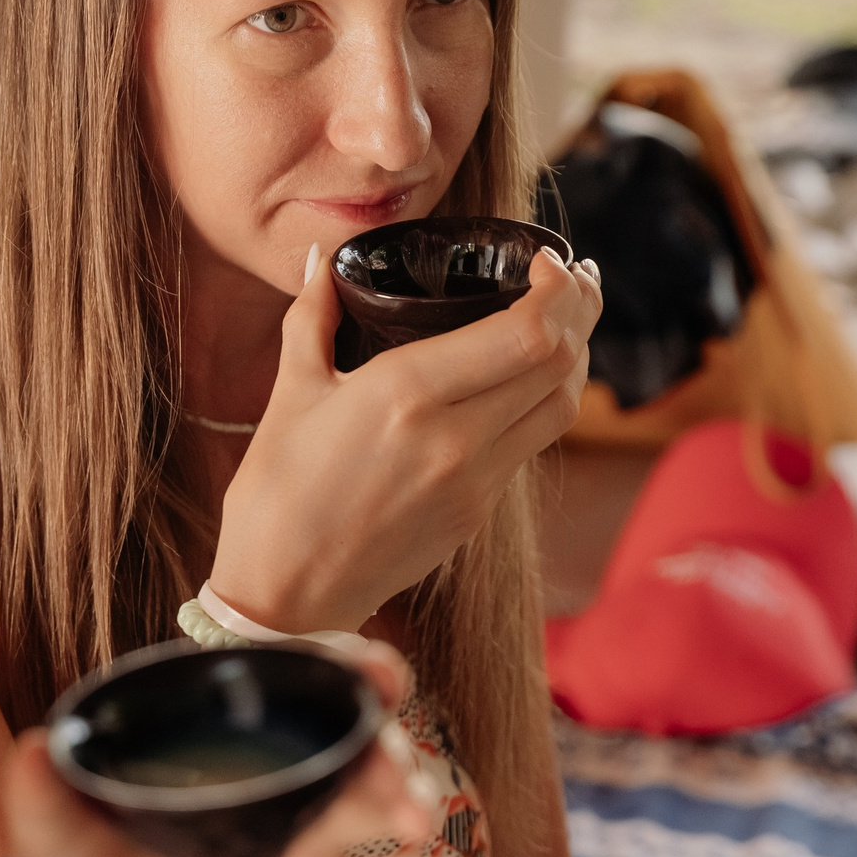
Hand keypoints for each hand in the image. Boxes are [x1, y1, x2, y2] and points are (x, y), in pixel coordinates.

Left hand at [0, 645, 499, 856]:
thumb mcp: (44, 829)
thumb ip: (40, 789)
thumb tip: (28, 749)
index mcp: (212, 728)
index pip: (281, 678)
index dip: (332, 663)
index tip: (373, 665)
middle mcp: (269, 770)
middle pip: (340, 734)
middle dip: (378, 733)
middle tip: (391, 757)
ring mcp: (301, 832)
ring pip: (370, 804)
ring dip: (404, 798)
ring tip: (416, 817)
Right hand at [208, 241, 600, 633]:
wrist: (283, 595)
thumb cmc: (276, 493)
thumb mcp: (290, 393)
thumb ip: (313, 317)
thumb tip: (321, 261)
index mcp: (405, 394)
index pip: (526, 334)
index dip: (557, 290)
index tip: (547, 261)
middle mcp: (454, 438)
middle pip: (559, 363)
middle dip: (580, 311)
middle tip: (573, 278)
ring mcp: (474, 482)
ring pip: (560, 407)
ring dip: (574, 358)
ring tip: (567, 321)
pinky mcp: (478, 513)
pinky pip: (530, 444)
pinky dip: (543, 402)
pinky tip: (527, 380)